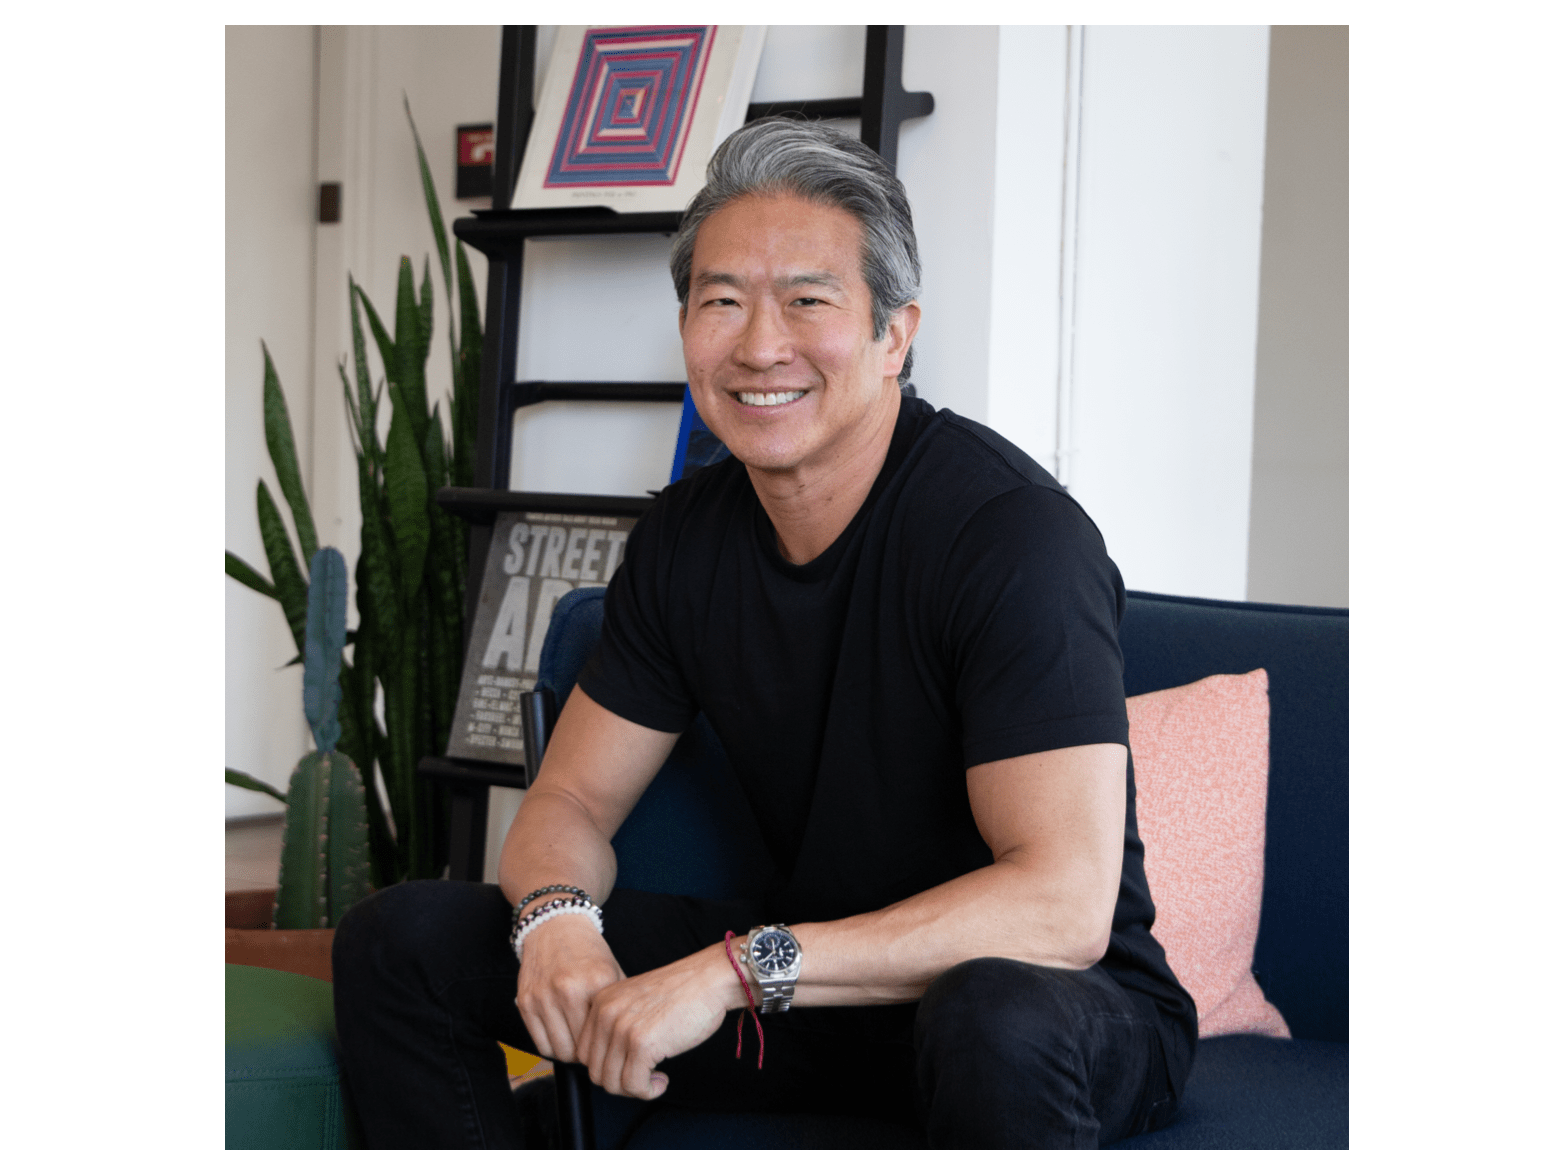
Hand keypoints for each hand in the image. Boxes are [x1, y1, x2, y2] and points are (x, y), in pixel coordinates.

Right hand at [513, 914, 624, 1062]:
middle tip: (593, 1049)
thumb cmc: (589, 953)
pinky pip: (540, 1044)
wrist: (556, 926)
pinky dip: (552, 1046)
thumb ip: (620, 1005)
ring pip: (558, 1050)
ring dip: (569, 1053)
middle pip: (579, 1049)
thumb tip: (630, 1042)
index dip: (607, 1047)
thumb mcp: (612, 972)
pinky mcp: (525, 1001)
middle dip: (587, 1055)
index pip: (603, 1036)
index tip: (609, 1046)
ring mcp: (543, 996)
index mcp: (595, 981)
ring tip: (578, 1043)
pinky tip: (562, 1036)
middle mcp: (567, 988)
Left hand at [575, 944, 740, 1099]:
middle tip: (644, 1077)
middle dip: (620, 1081)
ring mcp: (622, 1028)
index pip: (584, 1053)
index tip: (630, 1067)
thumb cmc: (681, 993)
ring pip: (611, 1082)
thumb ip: (616, 1025)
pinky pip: (634, 1085)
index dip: (607, 1067)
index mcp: (601, 1001)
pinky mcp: (642, 1044)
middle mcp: (605, 1013)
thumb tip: (607, 1066)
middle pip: (594, 1071)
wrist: (710, 979)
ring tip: (654, 1078)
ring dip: (634, 1089)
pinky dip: (648, 1091)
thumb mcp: (635, 1001)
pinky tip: (662, 1080)